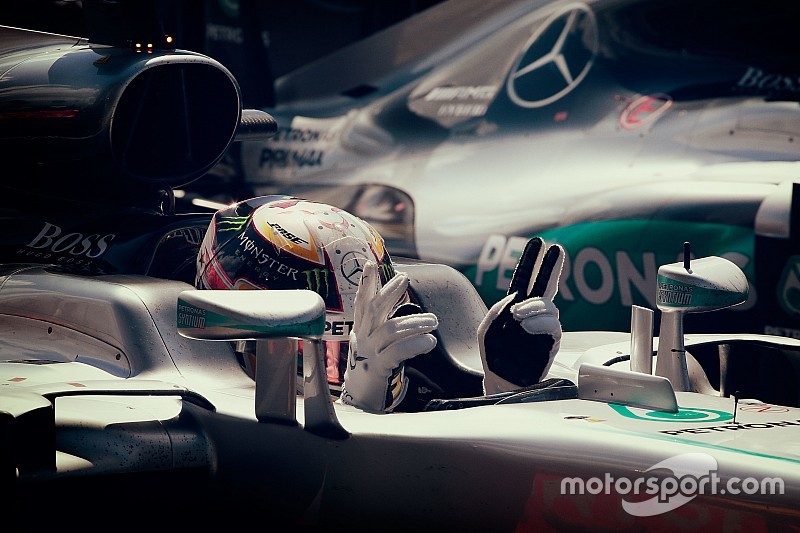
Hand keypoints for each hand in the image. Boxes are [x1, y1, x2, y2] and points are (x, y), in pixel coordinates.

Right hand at [340, 261, 438, 411]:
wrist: (362, 401)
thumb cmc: (373, 368)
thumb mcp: (376, 344)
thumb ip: (387, 327)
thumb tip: (408, 312)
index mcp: (362, 330)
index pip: (362, 303)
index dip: (366, 283)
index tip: (370, 264)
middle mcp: (362, 339)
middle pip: (374, 310)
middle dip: (389, 292)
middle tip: (404, 278)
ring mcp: (369, 354)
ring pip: (390, 330)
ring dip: (413, 322)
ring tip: (434, 321)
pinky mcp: (378, 369)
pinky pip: (397, 352)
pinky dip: (414, 344)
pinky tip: (428, 341)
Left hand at [477, 237, 564, 394]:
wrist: (502, 379)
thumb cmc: (495, 354)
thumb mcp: (487, 328)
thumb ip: (498, 310)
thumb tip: (517, 301)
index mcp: (515, 304)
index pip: (525, 277)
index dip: (531, 260)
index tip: (538, 242)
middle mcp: (532, 312)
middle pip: (545, 283)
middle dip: (550, 265)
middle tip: (556, 249)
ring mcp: (543, 324)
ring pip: (547, 305)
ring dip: (532, 307)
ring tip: (518, 317)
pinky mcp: (551, 339)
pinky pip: (552, 324)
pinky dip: (539, 322)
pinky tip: (526, 326)